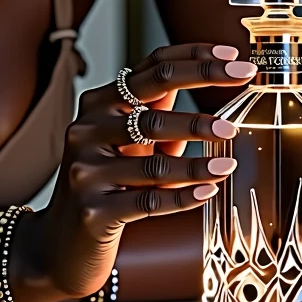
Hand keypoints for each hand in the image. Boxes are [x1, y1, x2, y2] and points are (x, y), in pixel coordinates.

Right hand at [20, 43, 257, 300]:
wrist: (60, 244)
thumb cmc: (106, 185)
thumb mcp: (129, 142)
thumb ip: (159, 112)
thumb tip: (208, 77)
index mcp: (99, 103)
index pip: (152, 67)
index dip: (195, 58)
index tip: (233, 57)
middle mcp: (88, 128)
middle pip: (150, 94)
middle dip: (202, 83)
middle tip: (240, 82)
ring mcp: (86, 169)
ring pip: (152, 157)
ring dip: (196, 160)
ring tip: (228, 161)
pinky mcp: (94, 211)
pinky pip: (147, 202)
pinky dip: (182, 196)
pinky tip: (207, 191)